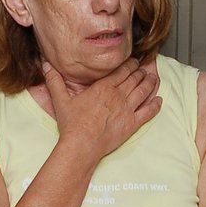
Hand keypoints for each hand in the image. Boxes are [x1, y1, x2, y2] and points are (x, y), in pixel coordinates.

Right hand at [42, 58, 160, 159]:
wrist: (82, 145)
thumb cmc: (72, 124)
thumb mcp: (61, 100)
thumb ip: (54, 81)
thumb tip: (46, 66)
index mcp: (104, 87)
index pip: (122, 70)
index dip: (130, 64)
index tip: (134, 61)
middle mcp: (119, 95)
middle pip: (135, 78)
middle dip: (141, 71)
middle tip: (145, 68)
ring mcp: (127, 109)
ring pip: (144, 91)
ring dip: (150, 83)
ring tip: (154, 78)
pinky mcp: (132, 124)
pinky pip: (149, 112)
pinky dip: (155, 105)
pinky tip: (159, 101)